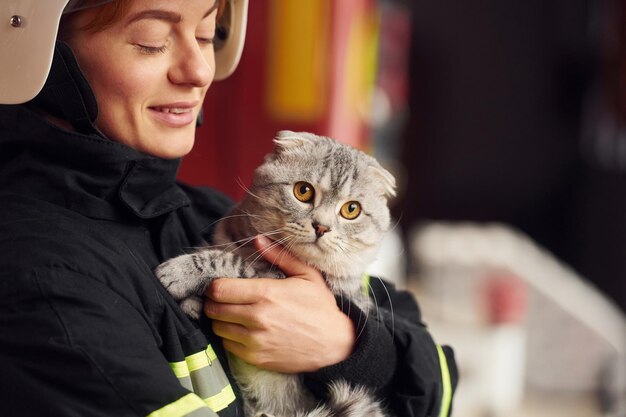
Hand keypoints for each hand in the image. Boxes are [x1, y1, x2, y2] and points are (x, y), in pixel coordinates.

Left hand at [203, 236, 355, 372]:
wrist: (334, 343)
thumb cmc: (320, 307)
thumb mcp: (306, 275)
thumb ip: (279, 256)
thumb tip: (258, 239)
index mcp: (267, 294)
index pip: (220, 289)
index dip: (214, 285)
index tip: (219, 284)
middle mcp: (257, 318)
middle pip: (214, 308)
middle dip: (214, 301)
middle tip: (222, 298)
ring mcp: (255, 341)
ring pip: (218, 327)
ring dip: (220, 319)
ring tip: (231, 313)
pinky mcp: (256, 358)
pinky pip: (227, 345)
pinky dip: (229, 336)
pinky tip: (241, 329)